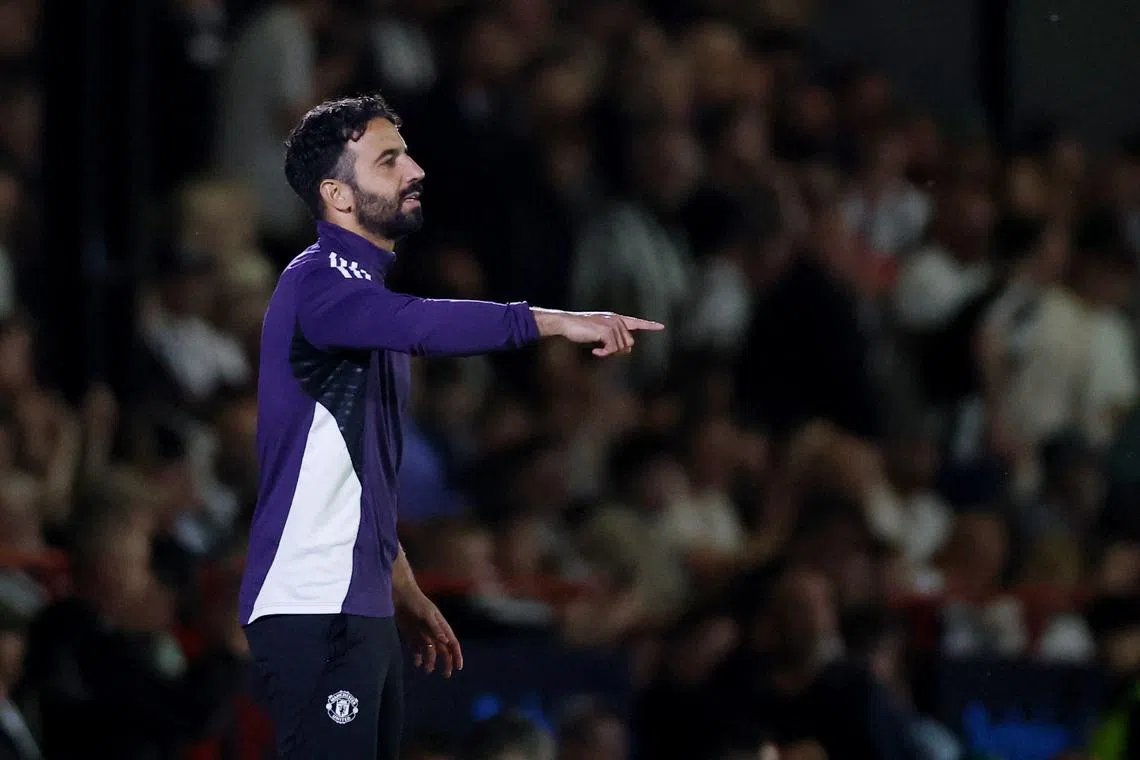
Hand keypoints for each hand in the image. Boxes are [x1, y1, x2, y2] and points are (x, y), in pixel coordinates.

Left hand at [396, 590, 462, 677]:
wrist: (400, 597)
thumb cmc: (417, 603)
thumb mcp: (427, 614)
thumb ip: (435, 628)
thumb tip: (445, 641)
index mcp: (441, 627)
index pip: (452, 643)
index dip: (457, 655)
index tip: (458, 667)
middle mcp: (434, 633)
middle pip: (443, 651)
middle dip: (446, 663)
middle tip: (446, 675)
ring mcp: (423, 635)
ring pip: (430, 653)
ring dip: (430, 662)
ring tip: (427, 670)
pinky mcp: (412, 637)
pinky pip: (417, 651)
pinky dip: (417, 658)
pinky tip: (416, 663)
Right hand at [532, 309, 664, 356]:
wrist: (566, 324)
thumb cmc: (581, 332)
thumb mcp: (601, 338)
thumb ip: (615, 342)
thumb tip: (628, 350)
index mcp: (616, 319)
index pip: (636, 322)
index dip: (649, 325)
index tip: (661, 326)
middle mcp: (617, 320)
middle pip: (629, 343)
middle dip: (618, 351)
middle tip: (603, 351)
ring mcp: (612, 324)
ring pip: (622, 348)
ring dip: (609, 353)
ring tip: (597, 349)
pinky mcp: (606, 331)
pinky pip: (613, 349)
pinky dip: (604, 354)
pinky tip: (595, 352)